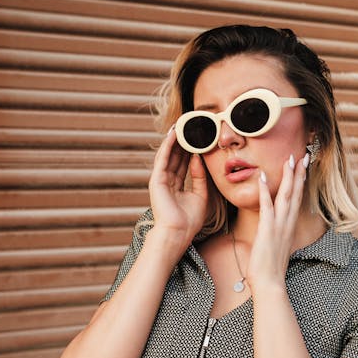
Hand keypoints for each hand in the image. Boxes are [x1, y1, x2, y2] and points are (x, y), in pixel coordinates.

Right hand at [148, 127, 208, 246]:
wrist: (178, 233)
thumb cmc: (189, 220)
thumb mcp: (201, 195)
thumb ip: (200, 177)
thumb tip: (198, 158)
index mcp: (177, 187)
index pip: (184, 164)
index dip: (190, 151)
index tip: (198, 138)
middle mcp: (167, 182)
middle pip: (176, 157)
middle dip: (183, 142)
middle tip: (190, 126)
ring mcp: (161, 180)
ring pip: (169, 155)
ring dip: (175, 140)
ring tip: (182, 124)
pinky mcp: (157, 180)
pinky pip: (163, 158)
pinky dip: (168, 145)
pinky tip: (174, 134)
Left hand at [246, 154, 307, 291]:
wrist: (270, 284)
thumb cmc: (270, 269)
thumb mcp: (276, 248)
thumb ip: (277, 236)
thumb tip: (276, 233)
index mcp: (289, 226)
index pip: (297, 199)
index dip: (300, 181)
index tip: (303, 166)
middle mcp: (287, 223)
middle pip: (296, 192)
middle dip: (299, 172)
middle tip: (303, 154)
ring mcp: (279, 225)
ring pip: (286, 195)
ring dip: (288, 176)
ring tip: (289, 158)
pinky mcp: (268, 229)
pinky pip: (267, 206)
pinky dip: (266, 190)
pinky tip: (264, 176)